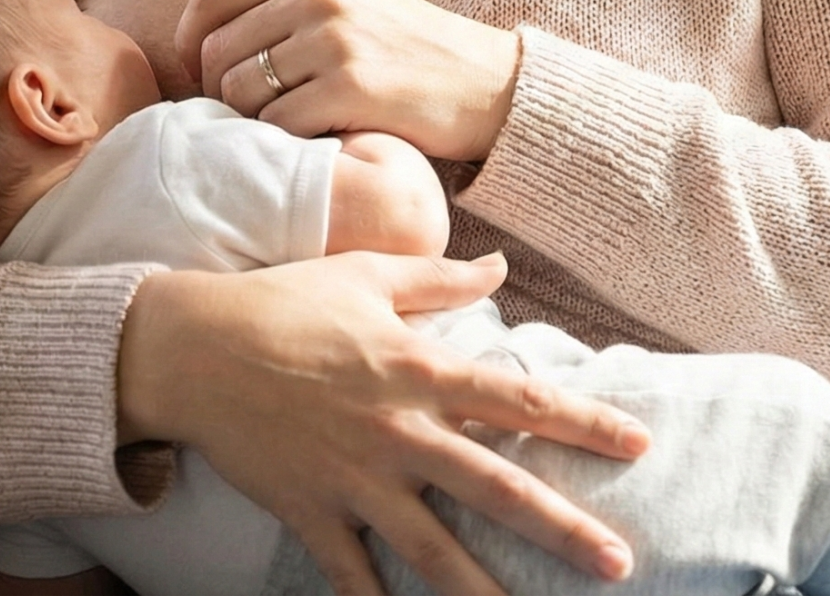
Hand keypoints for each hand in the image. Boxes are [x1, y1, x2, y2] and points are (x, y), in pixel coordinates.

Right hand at [118, 253, 647, 595]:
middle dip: (561, 528)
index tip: (638, 444)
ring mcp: (355, 478)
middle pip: (494, 486)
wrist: (190, 348)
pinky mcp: (312, 511)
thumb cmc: (280, 303)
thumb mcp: (364, 275)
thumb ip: (439, 279)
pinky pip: (352, 574)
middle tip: (617, 564)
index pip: (517, 397)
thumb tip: (499, 266)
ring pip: (433, 548)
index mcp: (417, 368)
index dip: (582, 421)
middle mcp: (397, 430)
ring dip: (485, 591)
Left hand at [176, 0, 521, 161]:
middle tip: (249, 120)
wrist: (492, 83)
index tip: (201, 76)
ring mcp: (333, 40)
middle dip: (220, 95)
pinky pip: (278, 125)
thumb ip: (287, 10)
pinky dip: (285, 145)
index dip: (189, 44)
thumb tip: (206, 46)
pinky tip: (315, 144)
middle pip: (217, 52)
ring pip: (240, 93)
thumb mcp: (351, 4)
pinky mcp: (350, 88)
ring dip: (253, 124)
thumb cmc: (413, 53)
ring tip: (288, 132)